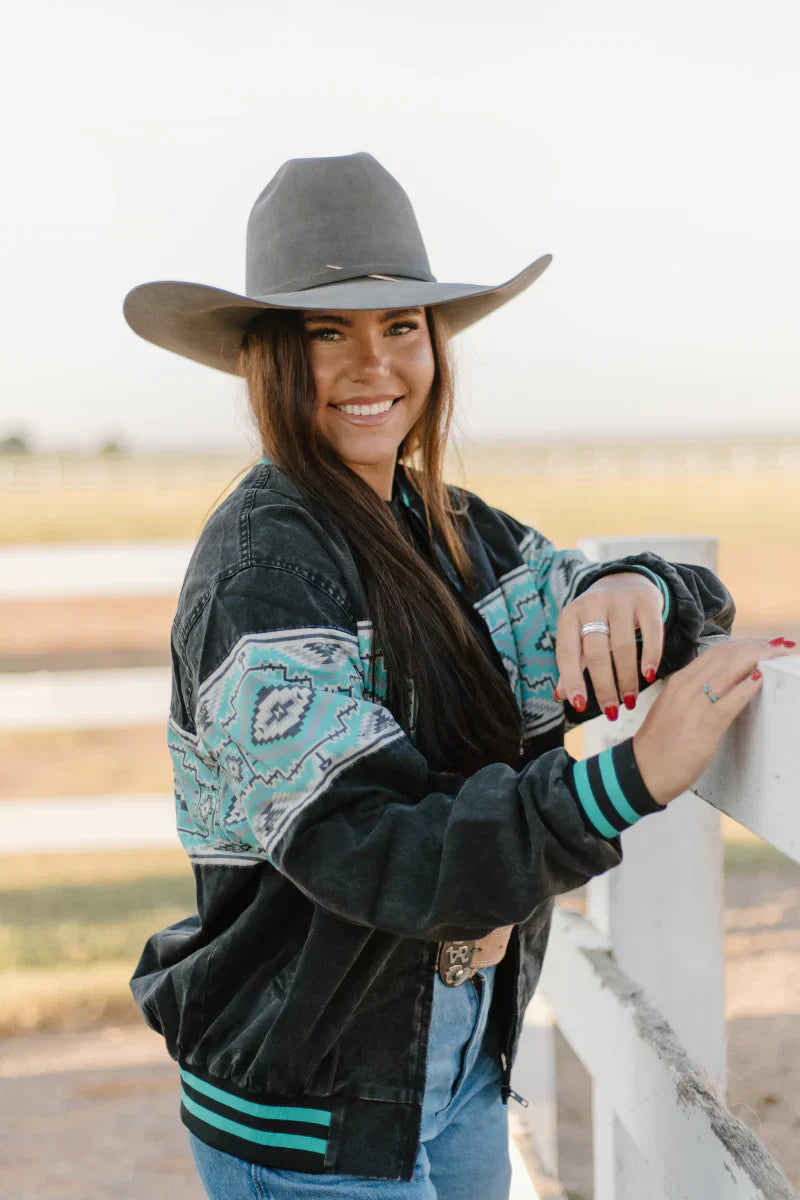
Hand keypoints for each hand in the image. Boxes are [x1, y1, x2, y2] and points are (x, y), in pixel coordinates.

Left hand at [553, 572, 662, 716]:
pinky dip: (650, 656)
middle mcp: (592, 604)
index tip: (580, 705)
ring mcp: (620, 600)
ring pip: (622, 646)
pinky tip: (649, 675)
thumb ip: (572, 664)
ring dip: (626, 678)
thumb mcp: (579, 635)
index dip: (572, 680)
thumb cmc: (597, 618)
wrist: (625, 580)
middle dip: (603, 686)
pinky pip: (651, 632)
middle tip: (611, 712)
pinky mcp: (646, 600)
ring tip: (630, 701)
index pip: (566, 652)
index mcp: (569, 615)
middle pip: (596, 652)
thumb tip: (560, 696)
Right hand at [632, 637, 798, 805]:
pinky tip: (761, 679)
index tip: (763, 644)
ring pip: (730, 670)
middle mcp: (685, 687)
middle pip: (727, 655)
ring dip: (759, 659)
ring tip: (779, 655)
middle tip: (780, 645)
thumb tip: (723, 684)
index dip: (745, 644)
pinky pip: (731, 700)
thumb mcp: (673, 707)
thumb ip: (694, 692)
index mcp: (679, 680)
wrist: (643, 770)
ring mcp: (694, 705)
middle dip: (758, 646)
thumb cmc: (660, 743)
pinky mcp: (704, 726)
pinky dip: (748, 686)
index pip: (717, 652)